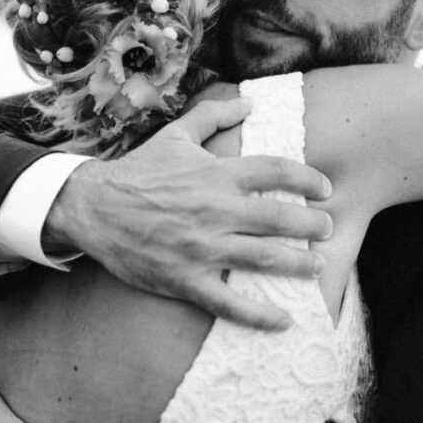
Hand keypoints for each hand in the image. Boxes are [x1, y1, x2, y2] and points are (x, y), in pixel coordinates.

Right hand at [46, 97, 333, 329]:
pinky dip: (260, 315)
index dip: (310, 179)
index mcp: (217, 174)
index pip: (278, 172)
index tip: (325, 189)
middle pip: (281, 218)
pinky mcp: (185, 279)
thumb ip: (214, 115)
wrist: (93, 207)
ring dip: (299, 265)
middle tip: (328, 229)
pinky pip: (229, 303)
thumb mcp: (176, 135)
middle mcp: (215, 210)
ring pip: (264, 259)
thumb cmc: (138, 170)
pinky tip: (285, 320)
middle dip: (314, 225)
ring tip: (318, 266)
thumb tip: (249, 102)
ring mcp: (202, 248)